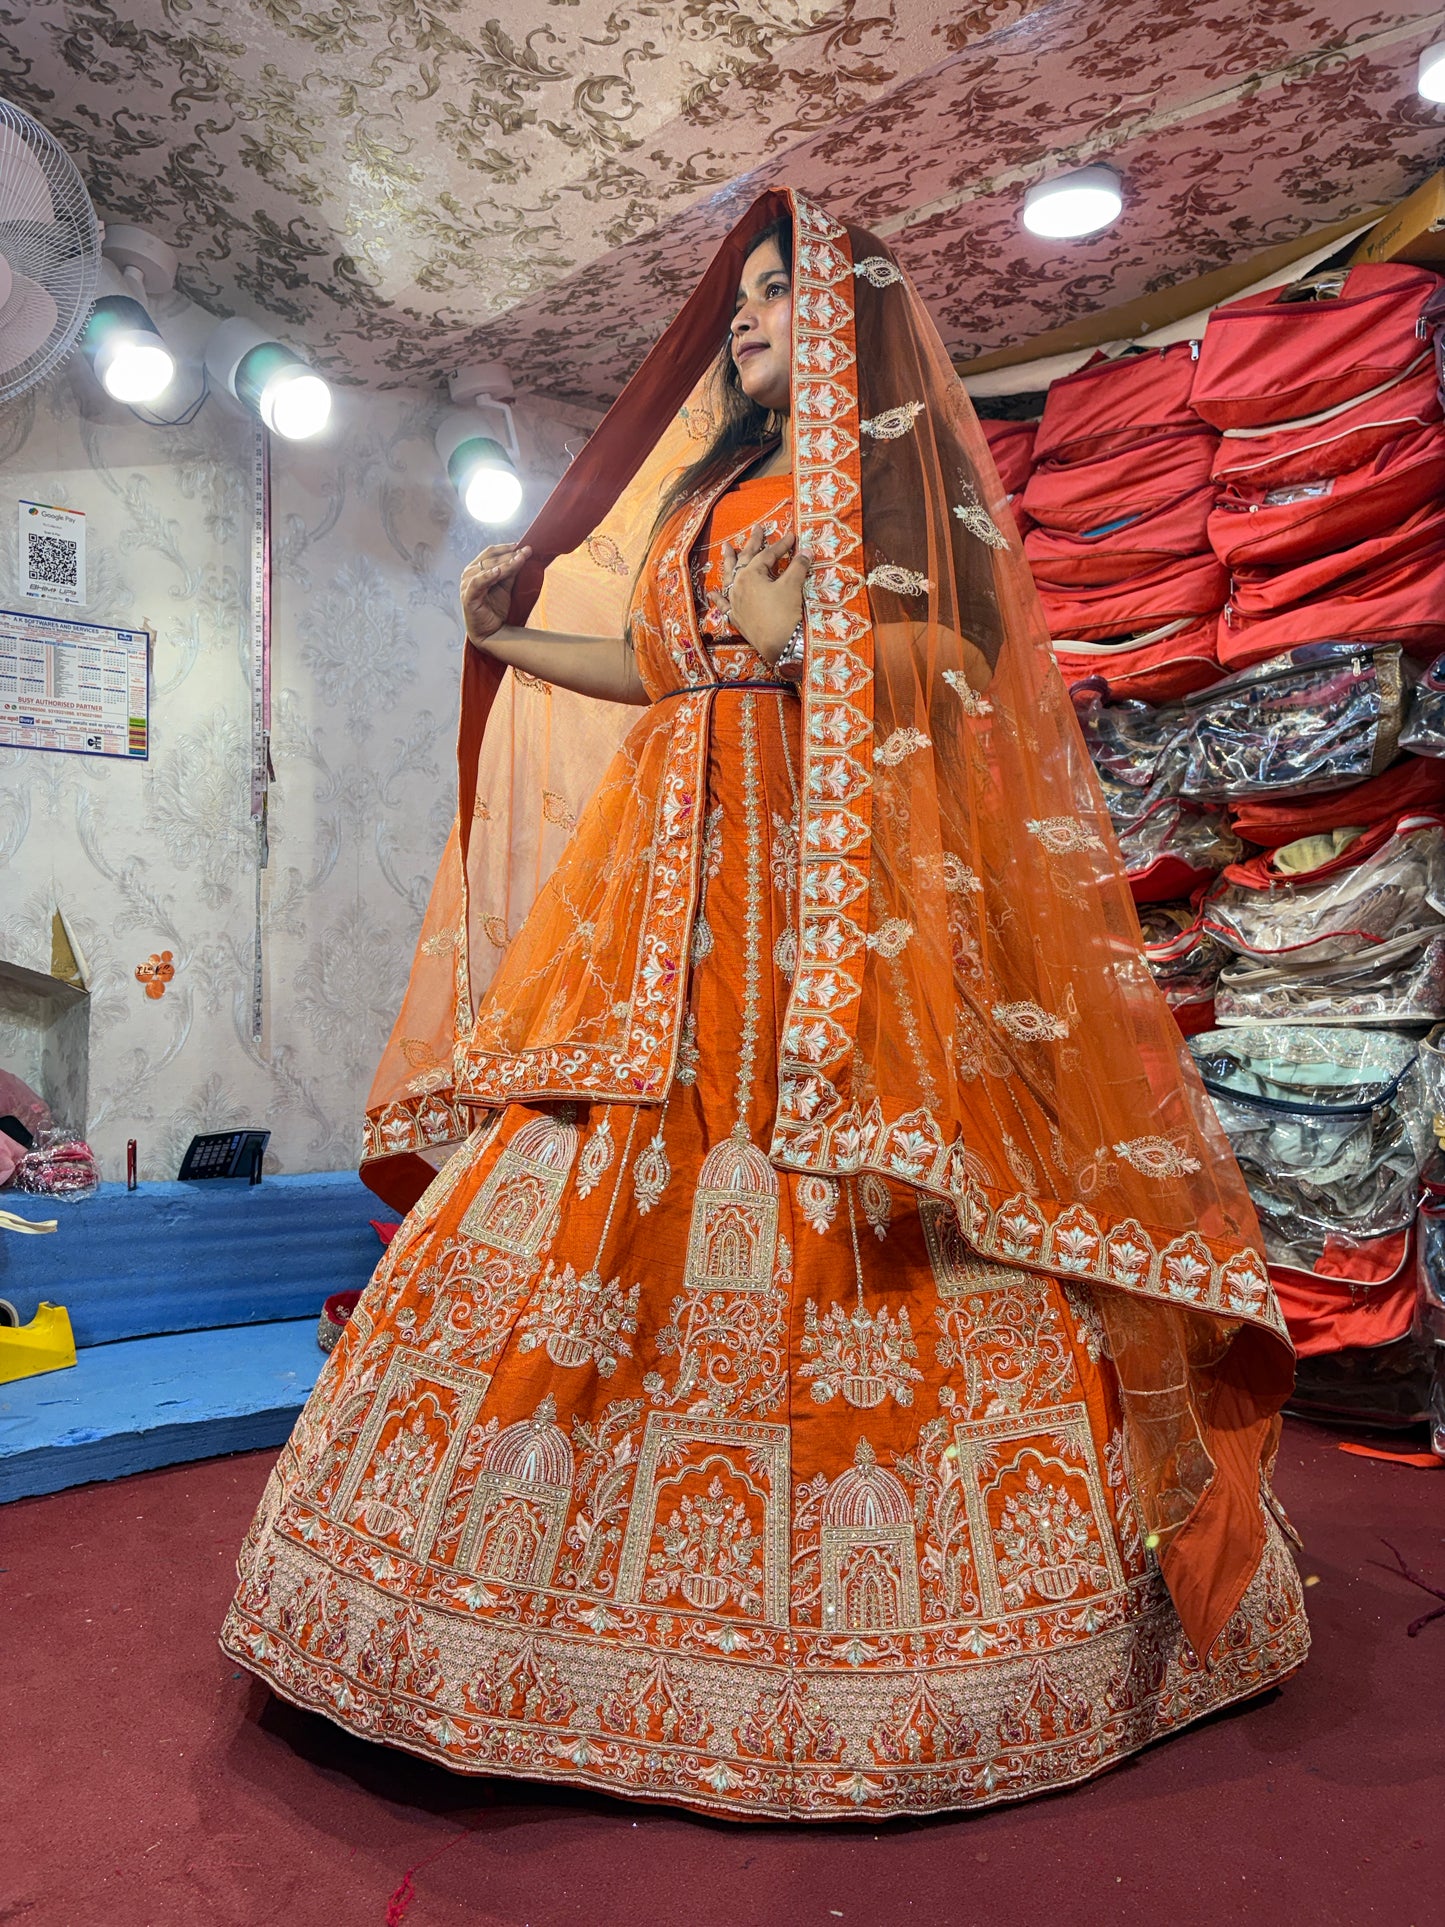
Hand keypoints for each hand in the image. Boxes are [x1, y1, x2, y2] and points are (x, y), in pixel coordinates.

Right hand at [461, 543, 530, 646]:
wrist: (492, 632)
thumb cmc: (496, 609)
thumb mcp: (506, 586)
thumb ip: (511, 571)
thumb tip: (522, 554)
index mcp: (477, 569)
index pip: (490, 552)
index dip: (506, 548)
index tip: (522, 545)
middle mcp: (469, 574)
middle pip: (490, 559)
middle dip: (510, 555)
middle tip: (526, 551)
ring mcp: (466, 585)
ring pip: (486, 569)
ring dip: (504, 564)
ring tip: (519, 559)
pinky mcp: (468, 598)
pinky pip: (477, 583)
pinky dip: (487, 576)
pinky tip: (498, 571)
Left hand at [720, 523, 810, 662]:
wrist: (779, 645)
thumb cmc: (784, 613)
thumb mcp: (792, 586)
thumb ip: (798, 566)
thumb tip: (806, 551)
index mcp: (750, 575)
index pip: (767, 555)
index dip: (781, 545)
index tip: (792, 537)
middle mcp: (738, 586)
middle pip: (745, 560)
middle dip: (752, 543)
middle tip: (757, 529)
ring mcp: (734, 602)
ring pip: (729, 578)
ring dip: (728, 562)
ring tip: (726, 548)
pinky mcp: (736, 618)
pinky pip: (723, 605)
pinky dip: (718, 598)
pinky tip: (711, 593)